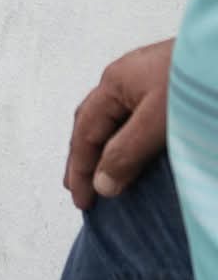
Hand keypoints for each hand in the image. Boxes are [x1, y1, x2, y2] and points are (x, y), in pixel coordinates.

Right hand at [64, 39, 172, 209]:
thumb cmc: (198, 79)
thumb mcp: (158, 121)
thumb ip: (126, 153)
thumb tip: (102, 185)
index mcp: (114, 82)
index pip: (85, 132)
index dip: (80, 170)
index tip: (84, 202)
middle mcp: (126, 77)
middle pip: (93, 121)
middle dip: (84, 157)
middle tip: (83, 189)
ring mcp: (149, 77)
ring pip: (117, 117)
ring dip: (106, 147)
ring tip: (107, 174)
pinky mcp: (173, 82)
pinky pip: (139, 115)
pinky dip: (129, 137)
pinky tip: (139, 148)